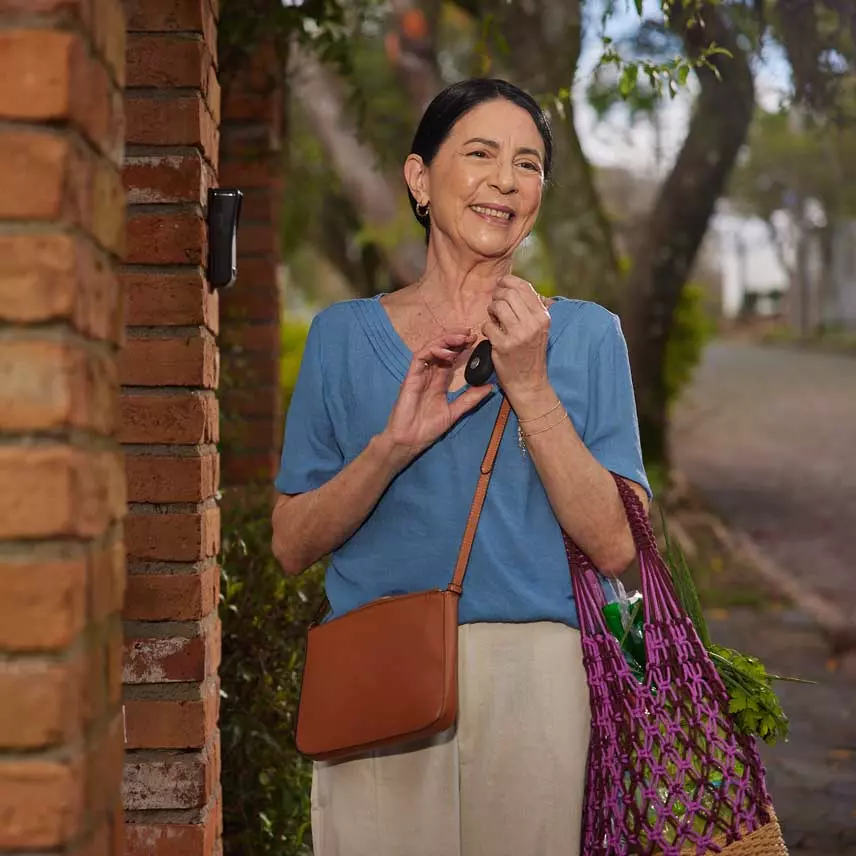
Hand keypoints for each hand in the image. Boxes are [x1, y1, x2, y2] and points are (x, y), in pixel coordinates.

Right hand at [380, 330, 494, 466]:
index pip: (451, 359)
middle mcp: (429, 374)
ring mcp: (419, 374)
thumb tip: (490, 387)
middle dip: (456, 339)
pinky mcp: (411, 376)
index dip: (462, 348)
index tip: (476, 341)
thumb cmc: (428, 429)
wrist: (410, 440)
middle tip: (471, 334)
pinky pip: (420, 357)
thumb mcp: (455, 412)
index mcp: (439, 381)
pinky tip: (447, 352)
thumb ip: (470, 399)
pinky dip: (433, 350)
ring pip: (431, 348)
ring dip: (446, 340)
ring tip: (462, 337)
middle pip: (442, 349)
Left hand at [482, 275, 550, 399]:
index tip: (501, 286)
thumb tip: (514, 284)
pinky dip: (486, 328)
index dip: (508, 282)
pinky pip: (487, 325)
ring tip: (494, 319)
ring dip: (491, 310)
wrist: (529, 382)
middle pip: (508, 294)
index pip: (524, 287)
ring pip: (497, 306)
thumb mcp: (539, 328)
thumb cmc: (531, 352)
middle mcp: (533, 324)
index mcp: (543, 316)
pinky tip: (492, 334)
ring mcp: (518, 335)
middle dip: (497, 296)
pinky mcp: (503, 346)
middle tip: (495, 304)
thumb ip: (530, 307)